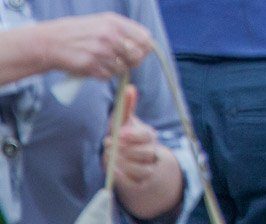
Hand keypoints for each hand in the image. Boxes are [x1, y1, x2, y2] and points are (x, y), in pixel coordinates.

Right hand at [33, 13, 152, 78]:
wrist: (50, 42)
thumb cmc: (79, 32)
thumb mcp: (102, 22)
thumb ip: (123, 31)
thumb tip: (146, 45)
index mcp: (115, 23)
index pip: (144, 38)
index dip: (145, 47)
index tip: (141, 52)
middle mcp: (110, 36)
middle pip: (137, 55)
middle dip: (134, 61)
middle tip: (126, 62)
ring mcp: (100, 52)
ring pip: (123, 68)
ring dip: (117, 69)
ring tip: (105, 62)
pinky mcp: (90, 66)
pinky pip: (108, 76)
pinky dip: (104, 75)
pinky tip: (95, 68)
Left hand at [104, 85, 184, 219]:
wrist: (131, 164)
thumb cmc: (124, 140)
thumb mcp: (124, 124)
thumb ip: (125, 107)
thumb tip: (129, 87)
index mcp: (148, 136)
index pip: (147, 135)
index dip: (132, 135)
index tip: (117, 134)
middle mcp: (152, 152)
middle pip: (144, 153)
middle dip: (124, 151)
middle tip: (107, 147)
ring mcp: (148, 168)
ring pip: (141, 168)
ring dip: (123, 164)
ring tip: (109, 159)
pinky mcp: (142, 183)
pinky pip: (135, 182)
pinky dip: (123, 177)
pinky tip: (113, 171)